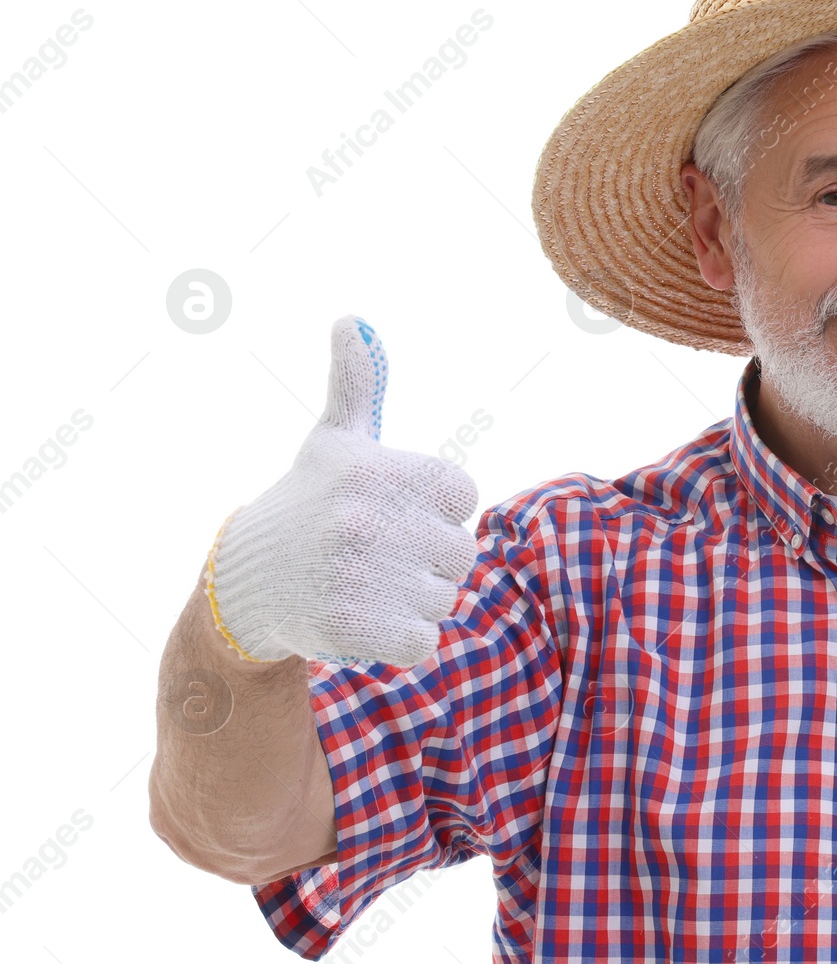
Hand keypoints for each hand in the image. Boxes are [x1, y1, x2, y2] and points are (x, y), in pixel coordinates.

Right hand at [204, 315, 479, 666]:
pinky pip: (425, 644)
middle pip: (462, 554)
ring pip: (445, 600)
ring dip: (414, 602)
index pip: (464, 497)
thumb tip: (352, 318)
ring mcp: (361, 576)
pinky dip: (405, 642)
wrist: (245, 583)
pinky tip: (366, 620)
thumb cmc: (307, 504)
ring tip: (364, 585)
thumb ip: (356, 384)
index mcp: (378, 470)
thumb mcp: (333, 441)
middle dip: (427, 561)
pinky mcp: (356, 629)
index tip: (390, 512)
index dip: (435, 512)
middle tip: (375, 555)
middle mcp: (369, 519)